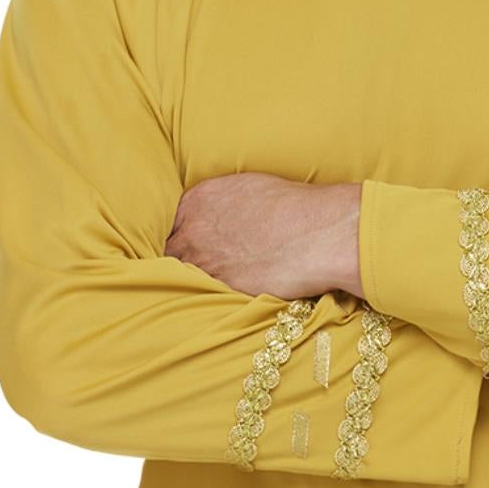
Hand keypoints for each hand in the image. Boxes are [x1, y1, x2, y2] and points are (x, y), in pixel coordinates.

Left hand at [164, 174, 362, 299]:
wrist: (321, 232)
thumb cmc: (296, 207)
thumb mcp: (249, 188)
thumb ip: (221, 203)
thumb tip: (219, 217)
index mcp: (199, 198)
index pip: (167, 221)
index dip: (177, 235)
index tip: (184, 245)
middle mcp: (194, 228)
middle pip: (168, 250)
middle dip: (177, 259)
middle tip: (187, 270)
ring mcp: (205, 259)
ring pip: (180, 276)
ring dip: (187, 281)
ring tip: (194, 290)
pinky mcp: (221, 287)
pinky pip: (202, 295)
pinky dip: (204, 297)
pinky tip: (212, 299)